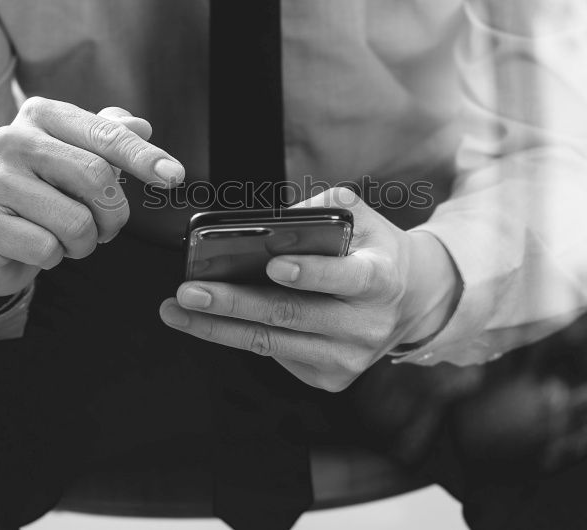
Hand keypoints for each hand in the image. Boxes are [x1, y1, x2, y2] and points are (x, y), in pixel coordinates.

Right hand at [0, 96, 184, 305]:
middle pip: (96, 178)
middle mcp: (10, 140)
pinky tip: (37, 247)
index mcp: (40, 115)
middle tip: (106, 227)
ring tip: (66, 237)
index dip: (144, 157)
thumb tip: (141, 124)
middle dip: (114, 214)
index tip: (175, 177)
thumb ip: (108, 138)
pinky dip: (55, 257)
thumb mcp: (76, 158)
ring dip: (85, 242)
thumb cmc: (42, 192)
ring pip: (76, 221)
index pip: (105, 134)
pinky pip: (48, 249)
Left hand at [159, 187, 459, 391]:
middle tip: (191, 290)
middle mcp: (367, 326)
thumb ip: (328, 209)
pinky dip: (234, 336)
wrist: (410, 302)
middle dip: (236, 302)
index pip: (348, 278)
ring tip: (177, 309)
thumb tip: (276, 222)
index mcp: (382, 280)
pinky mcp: (329, 378)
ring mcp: (348, 358)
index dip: (312, 273)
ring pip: (273, 343)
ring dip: (218, 327)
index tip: (274, 265)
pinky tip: (202, 321)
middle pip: (293, 315)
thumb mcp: (366, 221)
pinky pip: (272, 354)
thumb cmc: (374, 252)